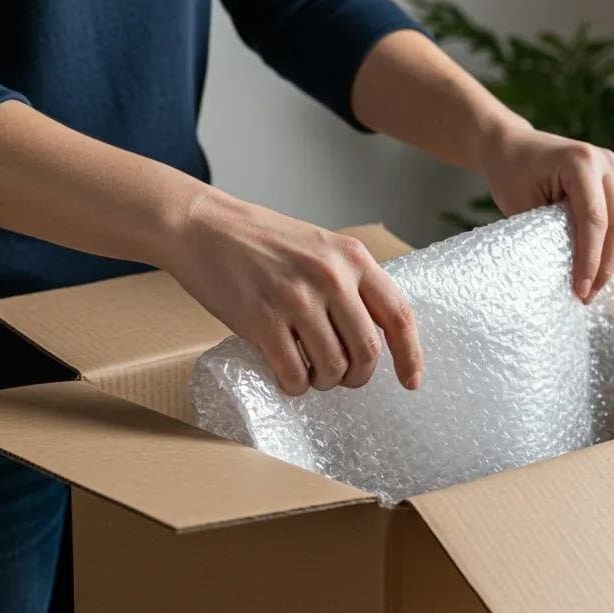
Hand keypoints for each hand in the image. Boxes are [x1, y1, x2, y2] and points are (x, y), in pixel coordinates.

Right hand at [168, 188, 422, 395]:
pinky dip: (295, 386)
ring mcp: (296, 299)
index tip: (410, 382)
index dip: (409, 356)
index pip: (398, 316)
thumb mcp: (321, 248)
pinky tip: (288, 377)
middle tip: (342, 377)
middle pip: (367, 352)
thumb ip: (352, 283)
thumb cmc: (262, 241)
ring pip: (332, 368)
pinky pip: (294, 373)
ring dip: (324, 382)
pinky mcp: (262, 320)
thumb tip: (378, 336)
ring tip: (311, 373)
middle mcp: (331, 277)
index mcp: (353, 258)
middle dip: (358, 376)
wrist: (203, 226)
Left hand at [478, 121, 613, 302]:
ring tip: (595, 287)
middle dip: (606, 265)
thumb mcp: (522, 205)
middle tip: (588, 296)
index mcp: (580, 162)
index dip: (590, 259)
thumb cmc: (511, 173)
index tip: (581, 289)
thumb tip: (568, 273)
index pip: (594, 219)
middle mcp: (605, 163)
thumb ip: (548, 233)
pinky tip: (602, 268)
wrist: (512, 146)